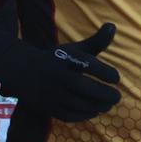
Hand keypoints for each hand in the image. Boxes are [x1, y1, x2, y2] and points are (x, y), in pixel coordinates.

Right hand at [0, 23, 120, 121]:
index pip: (88, 64)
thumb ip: (96, 42)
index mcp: (65, 58)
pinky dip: (85, 115)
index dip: (106, 72)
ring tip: (108, 105)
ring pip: (78, 103)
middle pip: (84, 87)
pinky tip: (94, 111)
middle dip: (105, 94)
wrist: (23, 72)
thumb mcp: (74, 49)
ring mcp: (51, 93)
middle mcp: (57, 75)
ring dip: (98, 106)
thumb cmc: (56, 59)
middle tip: (117, 96)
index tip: (116, 78)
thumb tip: (113, 26)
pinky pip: (70, 115)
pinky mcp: (48, 107)